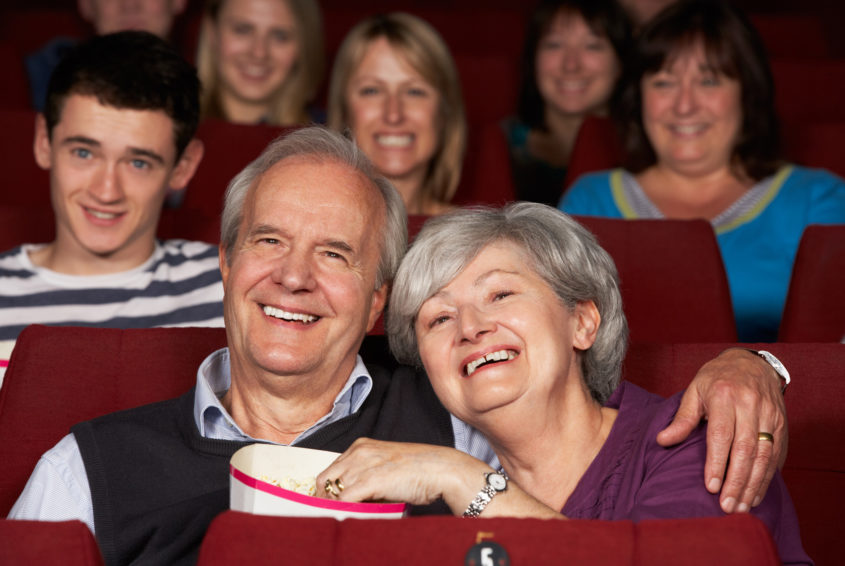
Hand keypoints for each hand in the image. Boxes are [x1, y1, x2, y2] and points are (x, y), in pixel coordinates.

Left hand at [315, 438, 490, 511]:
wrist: (441, 469)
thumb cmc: (419, 470)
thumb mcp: (385, 466)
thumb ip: (365, 476)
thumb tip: (350, 498)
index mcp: (361, 446)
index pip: (330, 470)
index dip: (327, 489)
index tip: (328, 503)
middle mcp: (359, 452)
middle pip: (325, 480)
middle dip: (325, 499)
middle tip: (332, 514)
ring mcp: (364, 465)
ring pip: (333, 492)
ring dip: (336, 507)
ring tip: (345, 517)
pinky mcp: (371, 480)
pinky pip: (345, 500)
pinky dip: (343, 510)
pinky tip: (350, 516)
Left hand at [656, 348, 786, 512]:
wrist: (751, 362)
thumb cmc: (717, 377)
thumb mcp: (694, 390)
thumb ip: (682, 418)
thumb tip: (662, 440)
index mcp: (725, 395)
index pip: (722, 434)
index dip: (717, 463)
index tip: (711, 487)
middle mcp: (750, 405)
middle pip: (746, 449)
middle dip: (737, 481)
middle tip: (727, 506)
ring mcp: (770, 414)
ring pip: (765, 454)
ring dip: (754, 484)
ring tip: (742, 506)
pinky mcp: (782, 423)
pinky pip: (777, 453)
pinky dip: (768, 476)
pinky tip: (757, 492)